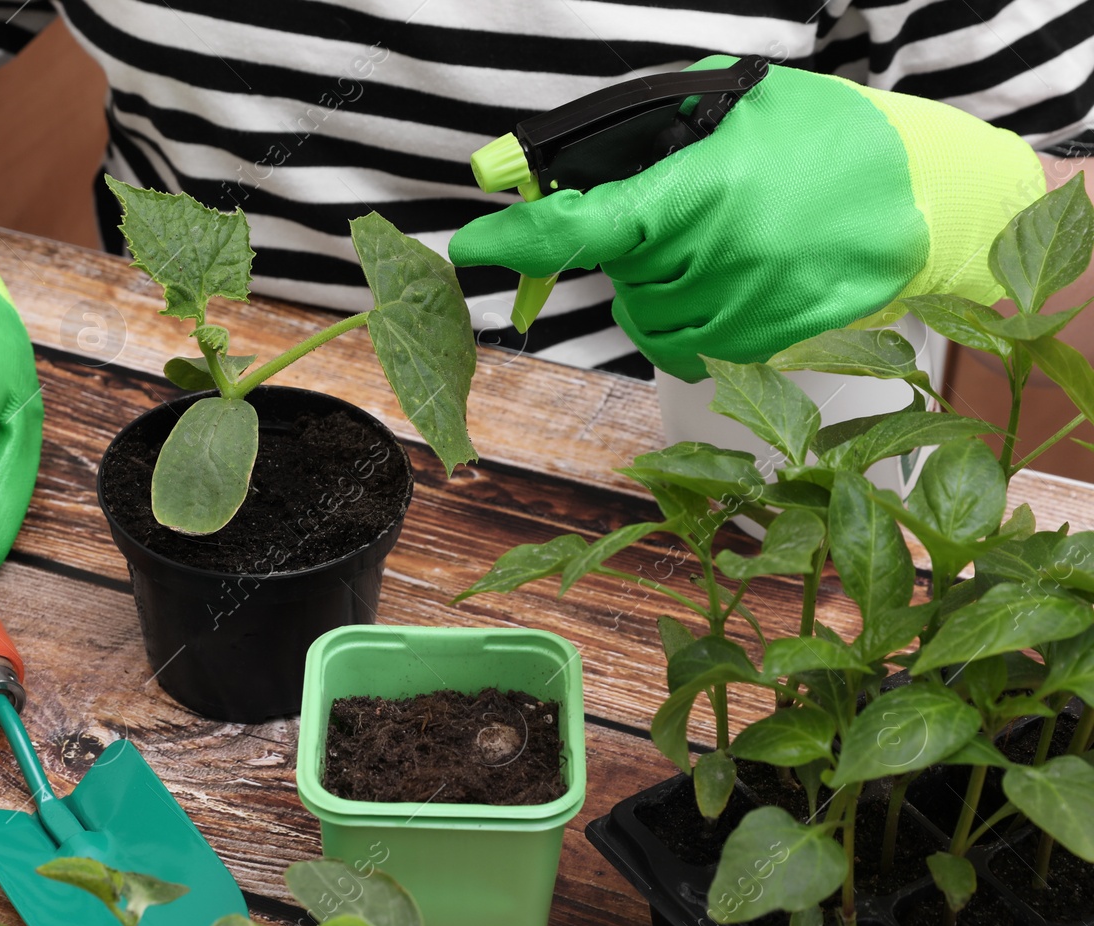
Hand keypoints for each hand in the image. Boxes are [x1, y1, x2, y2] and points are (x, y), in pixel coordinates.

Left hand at [449, 57, 1045, 380]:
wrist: (926, 193)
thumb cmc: (821, 136)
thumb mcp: (733, 107)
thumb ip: (642, 137)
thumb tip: (551, 171)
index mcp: (702, 190)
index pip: (586, 226)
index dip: (518, 240)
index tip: (468, 244)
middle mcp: (719, 257)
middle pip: (619, 278)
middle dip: (626, 252)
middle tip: (673, 215)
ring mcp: (746, 308)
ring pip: (649, 322)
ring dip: (656, 290)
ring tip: (711, 245)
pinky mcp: (767, 345)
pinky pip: (692, 348)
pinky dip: (692, 319)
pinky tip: (733, 278)